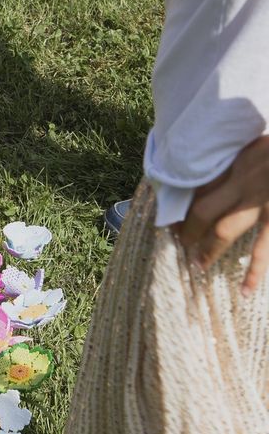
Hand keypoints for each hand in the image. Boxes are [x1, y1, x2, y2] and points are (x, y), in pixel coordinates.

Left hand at [178, 136, 268, 294]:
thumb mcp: (256, 143)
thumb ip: (237, 157)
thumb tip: (217, 167)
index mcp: (237, 162)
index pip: (199, 186)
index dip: (184, 203)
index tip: (174, 215)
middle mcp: (245, 183)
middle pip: (204, 209)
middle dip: (189, 227)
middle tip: (179, 240)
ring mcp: (262, 203)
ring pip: (226, 229)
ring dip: (209, 248)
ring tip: (197, 264)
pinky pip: (264, 247)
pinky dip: (256, 270)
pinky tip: (246, 290)